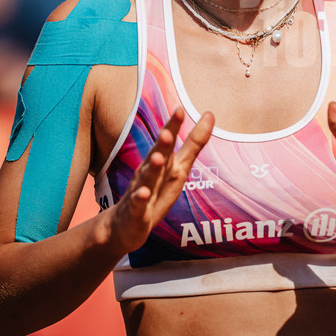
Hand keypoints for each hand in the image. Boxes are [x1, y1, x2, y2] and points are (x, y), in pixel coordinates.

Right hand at [107, 107, 212, 253]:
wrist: (125, 226)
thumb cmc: (156, 192)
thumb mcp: (179, 168)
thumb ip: (194, 143)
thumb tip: (210, 114)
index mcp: (161, 161)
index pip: (167, 141)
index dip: (172, 127)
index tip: (180, 109)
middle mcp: (148, 172)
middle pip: (155, 156)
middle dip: (162, 144)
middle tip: (167, 131)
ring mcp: (140, 192)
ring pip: (146, 179)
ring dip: (152, 168)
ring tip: (159, 158)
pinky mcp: (135, 213)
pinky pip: (137, 205)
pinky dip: (140, 199)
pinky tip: (144, 194)